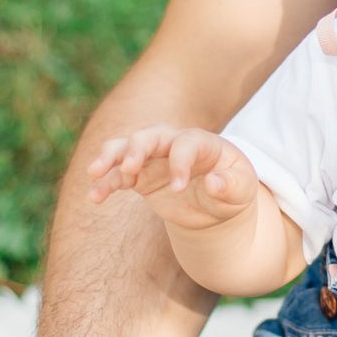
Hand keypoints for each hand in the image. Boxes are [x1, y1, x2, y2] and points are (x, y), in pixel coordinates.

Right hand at [86, 126, 257, 230]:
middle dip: (136, 148)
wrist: (217, 201)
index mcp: (202, 142)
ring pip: (126, 148)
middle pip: (150, 135)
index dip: (180, 163)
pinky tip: (94, 197)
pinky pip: (119, 175)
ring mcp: (154, 159)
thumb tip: (213, 183)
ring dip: (110, 158)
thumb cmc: (233, 188)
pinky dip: (106, 183)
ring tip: (95, 173)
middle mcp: (173, 144)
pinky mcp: (141, 176)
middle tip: (128, 166)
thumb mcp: (243, 190)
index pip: (185, 144)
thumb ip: (231, 186)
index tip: (179, 189)